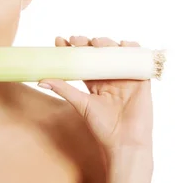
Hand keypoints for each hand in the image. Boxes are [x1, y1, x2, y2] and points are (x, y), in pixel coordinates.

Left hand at [38, 36, 152, 150]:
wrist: (124, 142)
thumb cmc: (102, 127)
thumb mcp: (80, 104)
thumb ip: (63, 89)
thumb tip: (41, 80)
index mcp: (95, 82)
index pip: (82, 61)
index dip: (72, 49)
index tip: (59, 41)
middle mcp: (110, 77)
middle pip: (99, 54)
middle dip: (87, 43)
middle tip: (75, 40)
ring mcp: (125, 77)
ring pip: (116, 53)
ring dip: (107, 43)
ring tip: (96, 43)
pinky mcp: (140, 80)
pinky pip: (138, 60)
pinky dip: (133, 50)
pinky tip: (124, 45)